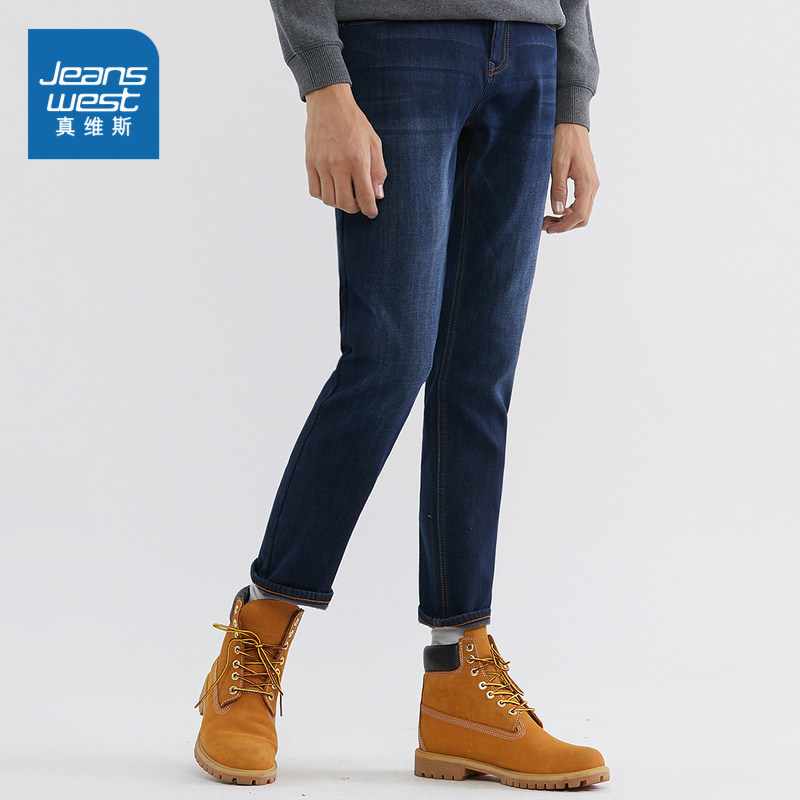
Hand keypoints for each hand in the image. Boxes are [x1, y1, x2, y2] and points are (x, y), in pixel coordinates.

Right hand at [304, 83, 386, 218]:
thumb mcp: (374, 143)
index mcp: (358, 160)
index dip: (370, 209)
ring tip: (346, 194)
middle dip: (355, 208)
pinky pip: (315, 191)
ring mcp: (321, 165)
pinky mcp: (309, 163)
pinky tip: (332, 188)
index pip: (364, 196)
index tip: (372, 212)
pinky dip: (324, 195)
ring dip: (339, 203)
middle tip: (359, 202)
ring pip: (329, 200)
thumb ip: (378, 171)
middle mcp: (338, 165)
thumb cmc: (355, 123)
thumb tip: (378, 195)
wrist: (329, 103)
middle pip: (345, 203)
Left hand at [542, 123, 599, 233]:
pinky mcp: (586, 182)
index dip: (564, 226)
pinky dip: (569, 211)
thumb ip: (558, 188)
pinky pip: (581, 203)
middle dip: (565, 225)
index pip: (580, 214)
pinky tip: (556, 209)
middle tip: (545, 225)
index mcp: (587, 182)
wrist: (572, 124)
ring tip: (547, 219)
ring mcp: (591, 184)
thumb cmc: (564, 141)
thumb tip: (558, 211)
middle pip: (583, 217)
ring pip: (582, 212)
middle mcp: (592, 185)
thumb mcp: (557, 164)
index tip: (549, 229)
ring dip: (566, 219)